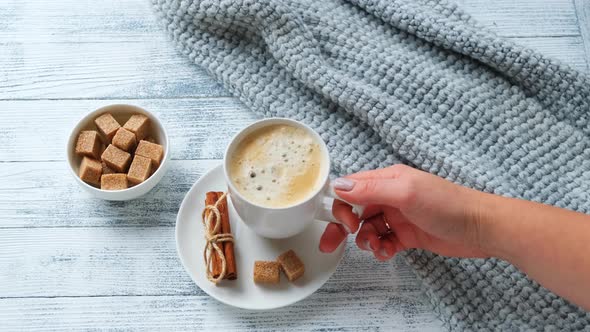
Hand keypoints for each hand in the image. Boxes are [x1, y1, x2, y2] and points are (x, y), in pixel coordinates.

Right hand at [319, 164, 488, 260]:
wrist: (480, 228)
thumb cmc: (448, 204)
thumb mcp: (406, 193)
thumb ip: (371, 189)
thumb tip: (338, 186)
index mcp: (387, 180)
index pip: (351, 188)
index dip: (340, 205)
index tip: (342, 222)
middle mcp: (390, 196)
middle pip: (354, 210)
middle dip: (341, 227)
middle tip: (331, 244)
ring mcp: (398, 216)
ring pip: (367, 228)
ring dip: (365, 240)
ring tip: (377, 247)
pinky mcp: (407, 234)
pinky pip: (383, 242)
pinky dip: (380, 249)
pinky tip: (388, 252)